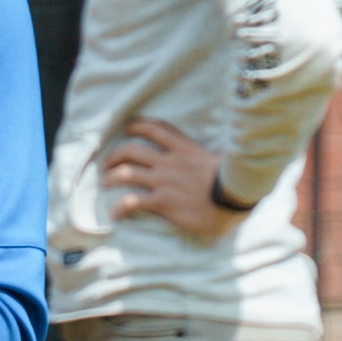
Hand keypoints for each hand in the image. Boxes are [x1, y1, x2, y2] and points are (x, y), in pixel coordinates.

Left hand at [101, 115, 241, 234]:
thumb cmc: (234, 182)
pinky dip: (118, 207)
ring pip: (126, 172)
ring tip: (104, 184)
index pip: (155, 128)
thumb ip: (206, 157)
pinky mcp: (163, 201)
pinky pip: (132, 201)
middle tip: (107, 165)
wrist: (237, 198)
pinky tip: (115, 214)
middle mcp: (170, 162)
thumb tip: (210, 159)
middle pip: (131, 150)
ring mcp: (164, 181)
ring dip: (110, 177)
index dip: (136, 125)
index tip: (126, 129)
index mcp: (185, 148)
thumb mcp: (219, 160)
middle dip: (114, 156)